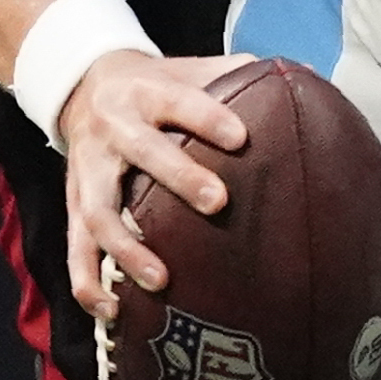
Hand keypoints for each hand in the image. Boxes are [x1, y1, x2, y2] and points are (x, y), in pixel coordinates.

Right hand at [57, 50, 248, 322]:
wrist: (83, 83)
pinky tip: (111, 310)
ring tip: (161, 280)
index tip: (241, 137)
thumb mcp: (188, 69)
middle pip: (142, 152)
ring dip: (127, 248)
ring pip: (100, 211)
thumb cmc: (155, 86)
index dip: (207, 118)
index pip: (179, 100)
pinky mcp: (73, 202)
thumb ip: (238, 75)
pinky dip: (87, 282)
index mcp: (148, 92)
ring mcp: (89, 170)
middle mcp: (115, 129)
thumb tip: (307, 80)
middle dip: (178, 176)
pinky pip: (76, 247)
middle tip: (217, 203)